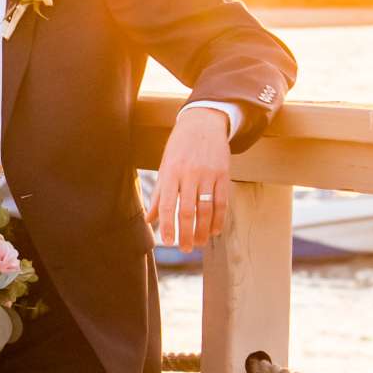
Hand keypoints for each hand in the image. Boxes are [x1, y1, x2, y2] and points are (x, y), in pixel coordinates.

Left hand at [148, 108, 233, 247]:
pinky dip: (219, 219)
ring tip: (200, 243)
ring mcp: (208, 174)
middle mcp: (189, 174)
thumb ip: (159, 194)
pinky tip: (215, 230)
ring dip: (204, 230)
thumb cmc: (179, 148)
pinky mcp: (223, 174)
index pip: (168, 204)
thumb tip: (149, 219)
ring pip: (206, 209)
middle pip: (188, 210)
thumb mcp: (165, 166)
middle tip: (186, 249)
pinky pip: (222, 201)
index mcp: (171, 172)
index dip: (167, 225)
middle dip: (187, 233)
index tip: (166, 242)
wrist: (203, 123)